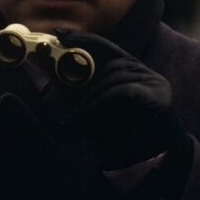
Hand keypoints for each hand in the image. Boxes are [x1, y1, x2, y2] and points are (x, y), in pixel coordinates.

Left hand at [42, 30, 183, 169]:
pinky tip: (88, 120)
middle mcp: (144, 73)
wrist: (145, 165)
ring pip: (113, 77)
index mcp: (129, 71)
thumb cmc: (114, 137)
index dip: (82, 39)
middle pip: (108, 62)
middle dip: (80, 77)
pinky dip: (100, 105)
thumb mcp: (86, 109)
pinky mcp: (159, 98)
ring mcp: (155, 83)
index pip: (105, 47)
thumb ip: (68, 89)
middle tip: (56, 90)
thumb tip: (40, 68)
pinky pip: (122, 92)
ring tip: (73, 120)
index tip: (59, 34)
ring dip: (87, 100)